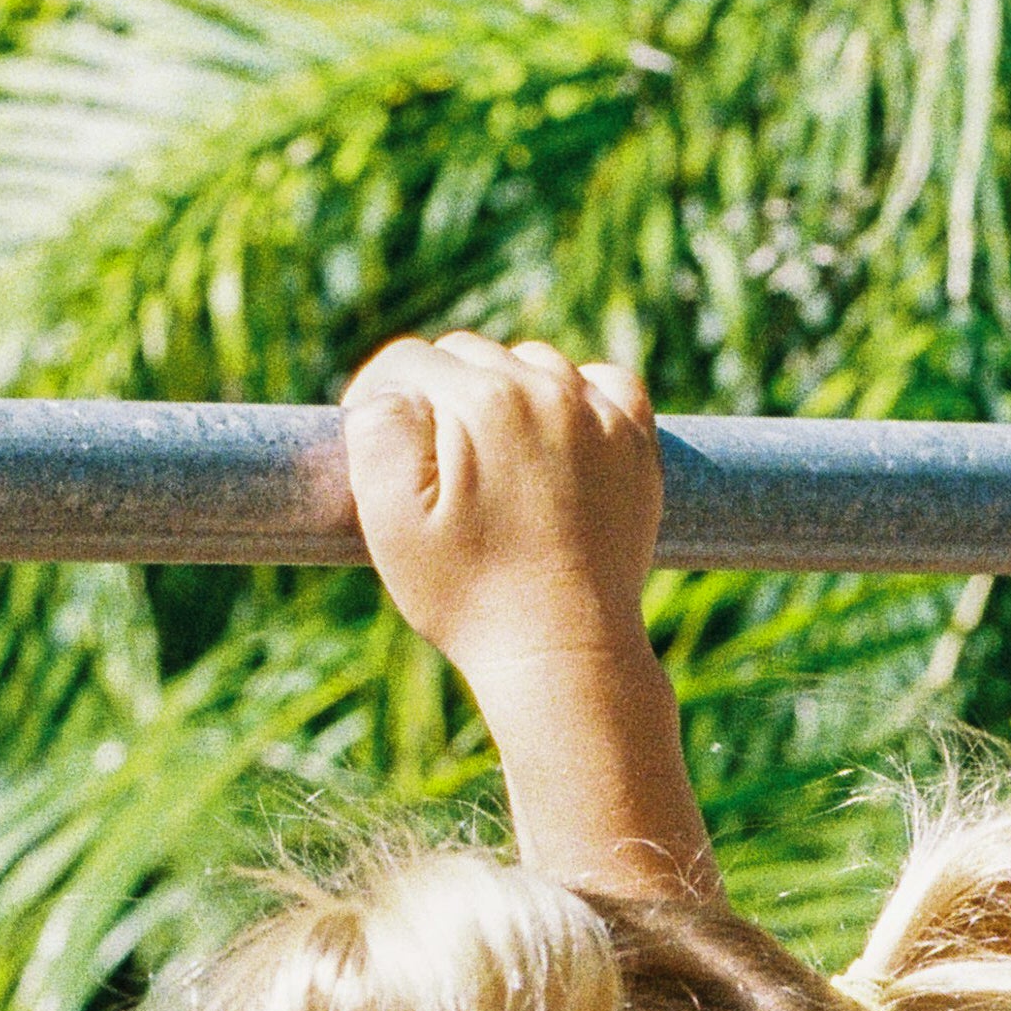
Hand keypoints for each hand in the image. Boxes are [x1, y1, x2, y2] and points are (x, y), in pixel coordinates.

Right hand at [341, 334, 664, 701]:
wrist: (565, 654)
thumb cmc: (469, 596)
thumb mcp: (392, 521)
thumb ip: (378, 431)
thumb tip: (393, 388)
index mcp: (484, 400)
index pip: (409, 361)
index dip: (377, 395)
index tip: (374, 440)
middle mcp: (548, 390)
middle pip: (470, 356)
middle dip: (441, 396)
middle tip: (434, 466)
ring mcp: (600, 413)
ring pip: (533, 364)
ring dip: (505, 394)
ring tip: (492, 462)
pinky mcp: (636, 442)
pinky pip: (602, 382)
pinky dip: (576, 396)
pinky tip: (555, 440)